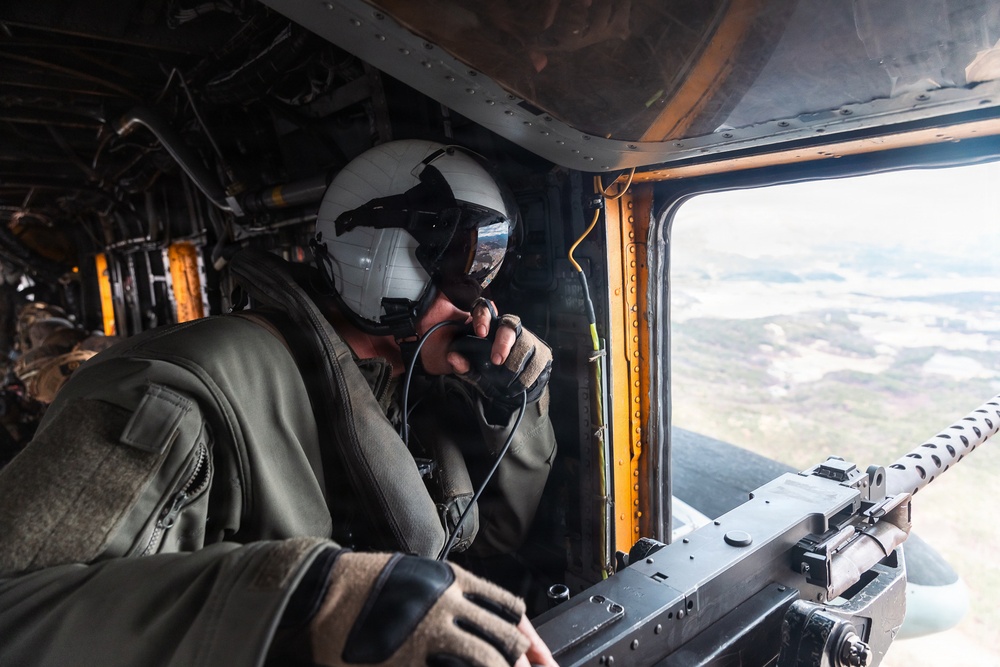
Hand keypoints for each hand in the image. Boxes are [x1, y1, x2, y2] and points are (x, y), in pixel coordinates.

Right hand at [295, 549, 551, 666]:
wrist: (323, 592)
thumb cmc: (367, 583)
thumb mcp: (419, 574)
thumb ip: (452, 594)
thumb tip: (480, 619)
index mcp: (454, 580)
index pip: (509, 609)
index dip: (525, 636)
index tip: (529, 654)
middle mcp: (449, 605)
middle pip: (505, 639)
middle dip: (513, 661)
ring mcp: (430, 634)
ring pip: (486, 659)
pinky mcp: (409, 661)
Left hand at [447, 299, 551, 406]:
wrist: (515, 393)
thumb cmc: (491, 377)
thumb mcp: (474, 373)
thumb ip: (463, 366)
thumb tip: (451, 357)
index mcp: (490, 328)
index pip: (486, 309)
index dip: (484, 316)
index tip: (480, 332)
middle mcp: (510, 329)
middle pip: (510, 325)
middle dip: (503, 343)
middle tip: (496, 361)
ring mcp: (529, 339)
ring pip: (526, 343)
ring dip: (516, 364)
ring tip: (507, 381)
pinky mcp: (543, 352)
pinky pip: (537, 360)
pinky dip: (527, 375)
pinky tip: (519, 384)